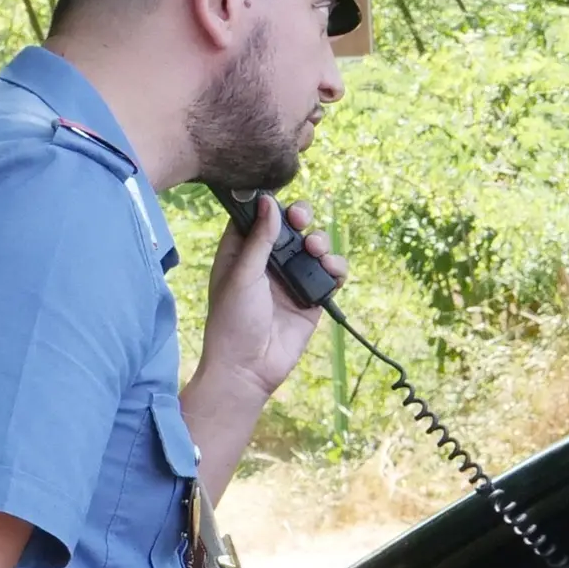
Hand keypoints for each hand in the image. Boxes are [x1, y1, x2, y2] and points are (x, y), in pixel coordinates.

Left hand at [195, 194, 348, 403]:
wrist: (249, 366)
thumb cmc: (233, 320)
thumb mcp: (243, 274)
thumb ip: (259, 239)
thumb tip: (268, 202)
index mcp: (242, 253)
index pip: (258, 218)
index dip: (269, 206)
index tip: (278, 200)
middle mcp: (268, 262)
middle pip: (291, 228)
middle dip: (300, 219)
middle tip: (301, 219)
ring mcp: (292, 279)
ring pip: (314, 247)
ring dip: (320, 242)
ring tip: (316, 250)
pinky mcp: (312, 297)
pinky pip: (330, 275)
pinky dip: (335, 268)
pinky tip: (330, 270)